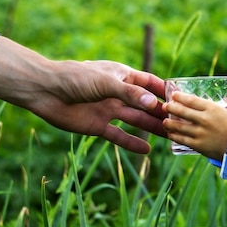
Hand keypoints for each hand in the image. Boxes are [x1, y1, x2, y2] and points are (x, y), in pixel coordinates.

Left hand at [0, 37, 166, 153]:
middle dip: (161, 113)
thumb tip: (154, 105)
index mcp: (122, 76)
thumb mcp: (106, 82)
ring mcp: (109, 110)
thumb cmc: (75, 78)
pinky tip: (146, 151)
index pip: (149, 82)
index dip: (163, 91)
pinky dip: (131, 143)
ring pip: (135, 120)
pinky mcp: (98, 125)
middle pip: (145, 104)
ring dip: (151, 128)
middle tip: (180, 123)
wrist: (45, 91)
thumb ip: (130, 94)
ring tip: (169, 137)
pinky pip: (118, 135)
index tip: (181, 99)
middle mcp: (119, 93)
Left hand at [163, 86, 226, 160]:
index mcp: (212, 109)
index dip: (180, 97)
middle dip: (171, 108)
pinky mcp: (198, 145)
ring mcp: (200, 133)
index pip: (191, 100)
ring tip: (165, 121)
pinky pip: (182, 140)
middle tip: (165, 106)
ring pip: (179, 126)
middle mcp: (204, 120)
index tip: (174, 95)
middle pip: (182, 111)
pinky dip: (174, 136)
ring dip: (169, 123)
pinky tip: (170, 134)